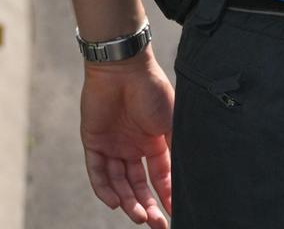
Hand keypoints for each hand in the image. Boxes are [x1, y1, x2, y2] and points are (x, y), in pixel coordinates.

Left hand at [80, 53, 174, 227]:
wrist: (124, 70)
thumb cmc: (152, 91)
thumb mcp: (171, 122)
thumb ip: (175, 148)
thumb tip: (190, 173)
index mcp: (154, 143)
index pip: (160, 176)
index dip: (167, 195)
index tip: (174, 213)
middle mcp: (134, 148)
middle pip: (139, 185)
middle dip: (148, 206)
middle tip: (156, 224)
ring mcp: (114, 147)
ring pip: (119, 183)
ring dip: (128, 201)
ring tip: (139, 217)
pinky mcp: (94, 143)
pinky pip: (98, 173)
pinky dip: (105, 189)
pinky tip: (115, 203)